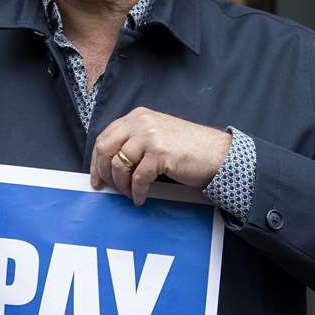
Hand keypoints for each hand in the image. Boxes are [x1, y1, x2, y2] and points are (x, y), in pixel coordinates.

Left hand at [91, 107, 231, 204]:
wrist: (218, 153)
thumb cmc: (189, 148)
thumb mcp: (157, 134)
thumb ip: (134, 141)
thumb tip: (111, 163)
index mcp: (138, 116)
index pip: (105, 137)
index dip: (97, 161)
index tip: (96, 177)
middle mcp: (141, 122)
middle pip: (106, 149)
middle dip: (104, 173)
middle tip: (110, 188)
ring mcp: (150, 136)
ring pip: (120, 165)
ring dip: (122, 185)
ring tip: (130, 193)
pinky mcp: (160, 153)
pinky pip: (138, 178)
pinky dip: (136, 192)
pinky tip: (140, 198)